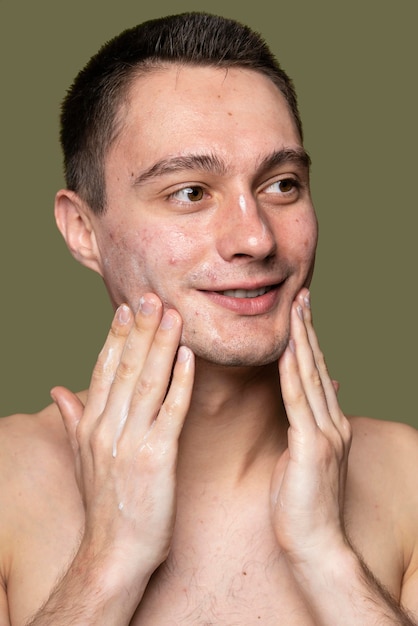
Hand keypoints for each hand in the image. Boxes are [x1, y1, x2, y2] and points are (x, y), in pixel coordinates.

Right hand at [51, 294, 193, 586]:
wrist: (114, 552)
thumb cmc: (104, 505)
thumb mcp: (81, 459)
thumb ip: (71, 419)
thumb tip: (56, 389)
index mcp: (91, 425)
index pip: (104, 369)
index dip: (117, 336)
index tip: (127, 308)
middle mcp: (107, 427)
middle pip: (126, 367)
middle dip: (140, 329)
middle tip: (152, 296)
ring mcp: (131, 441)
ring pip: (148, 381)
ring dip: (161, 345)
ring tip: (172, 315)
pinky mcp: (157, 457)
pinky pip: (171, 411)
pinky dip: (180, 382)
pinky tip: (188, 357)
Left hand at [271, 289, 351, 566]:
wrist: (316, 544)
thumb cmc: (303, 505)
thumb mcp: (308, 459)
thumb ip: (310, 428)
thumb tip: (310, 408)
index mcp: (330, 426)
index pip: (318, 374)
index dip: (309, 342)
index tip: (301, 314)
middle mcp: (333, 424)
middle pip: (317, 367)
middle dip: (308, 330)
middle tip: (301, 297)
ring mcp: (325, 436)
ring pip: (310, 378)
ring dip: (302, 342)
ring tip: (296, 311)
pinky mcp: (310, 449)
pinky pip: (298, 404)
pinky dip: (292, 375)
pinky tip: (287, 351)